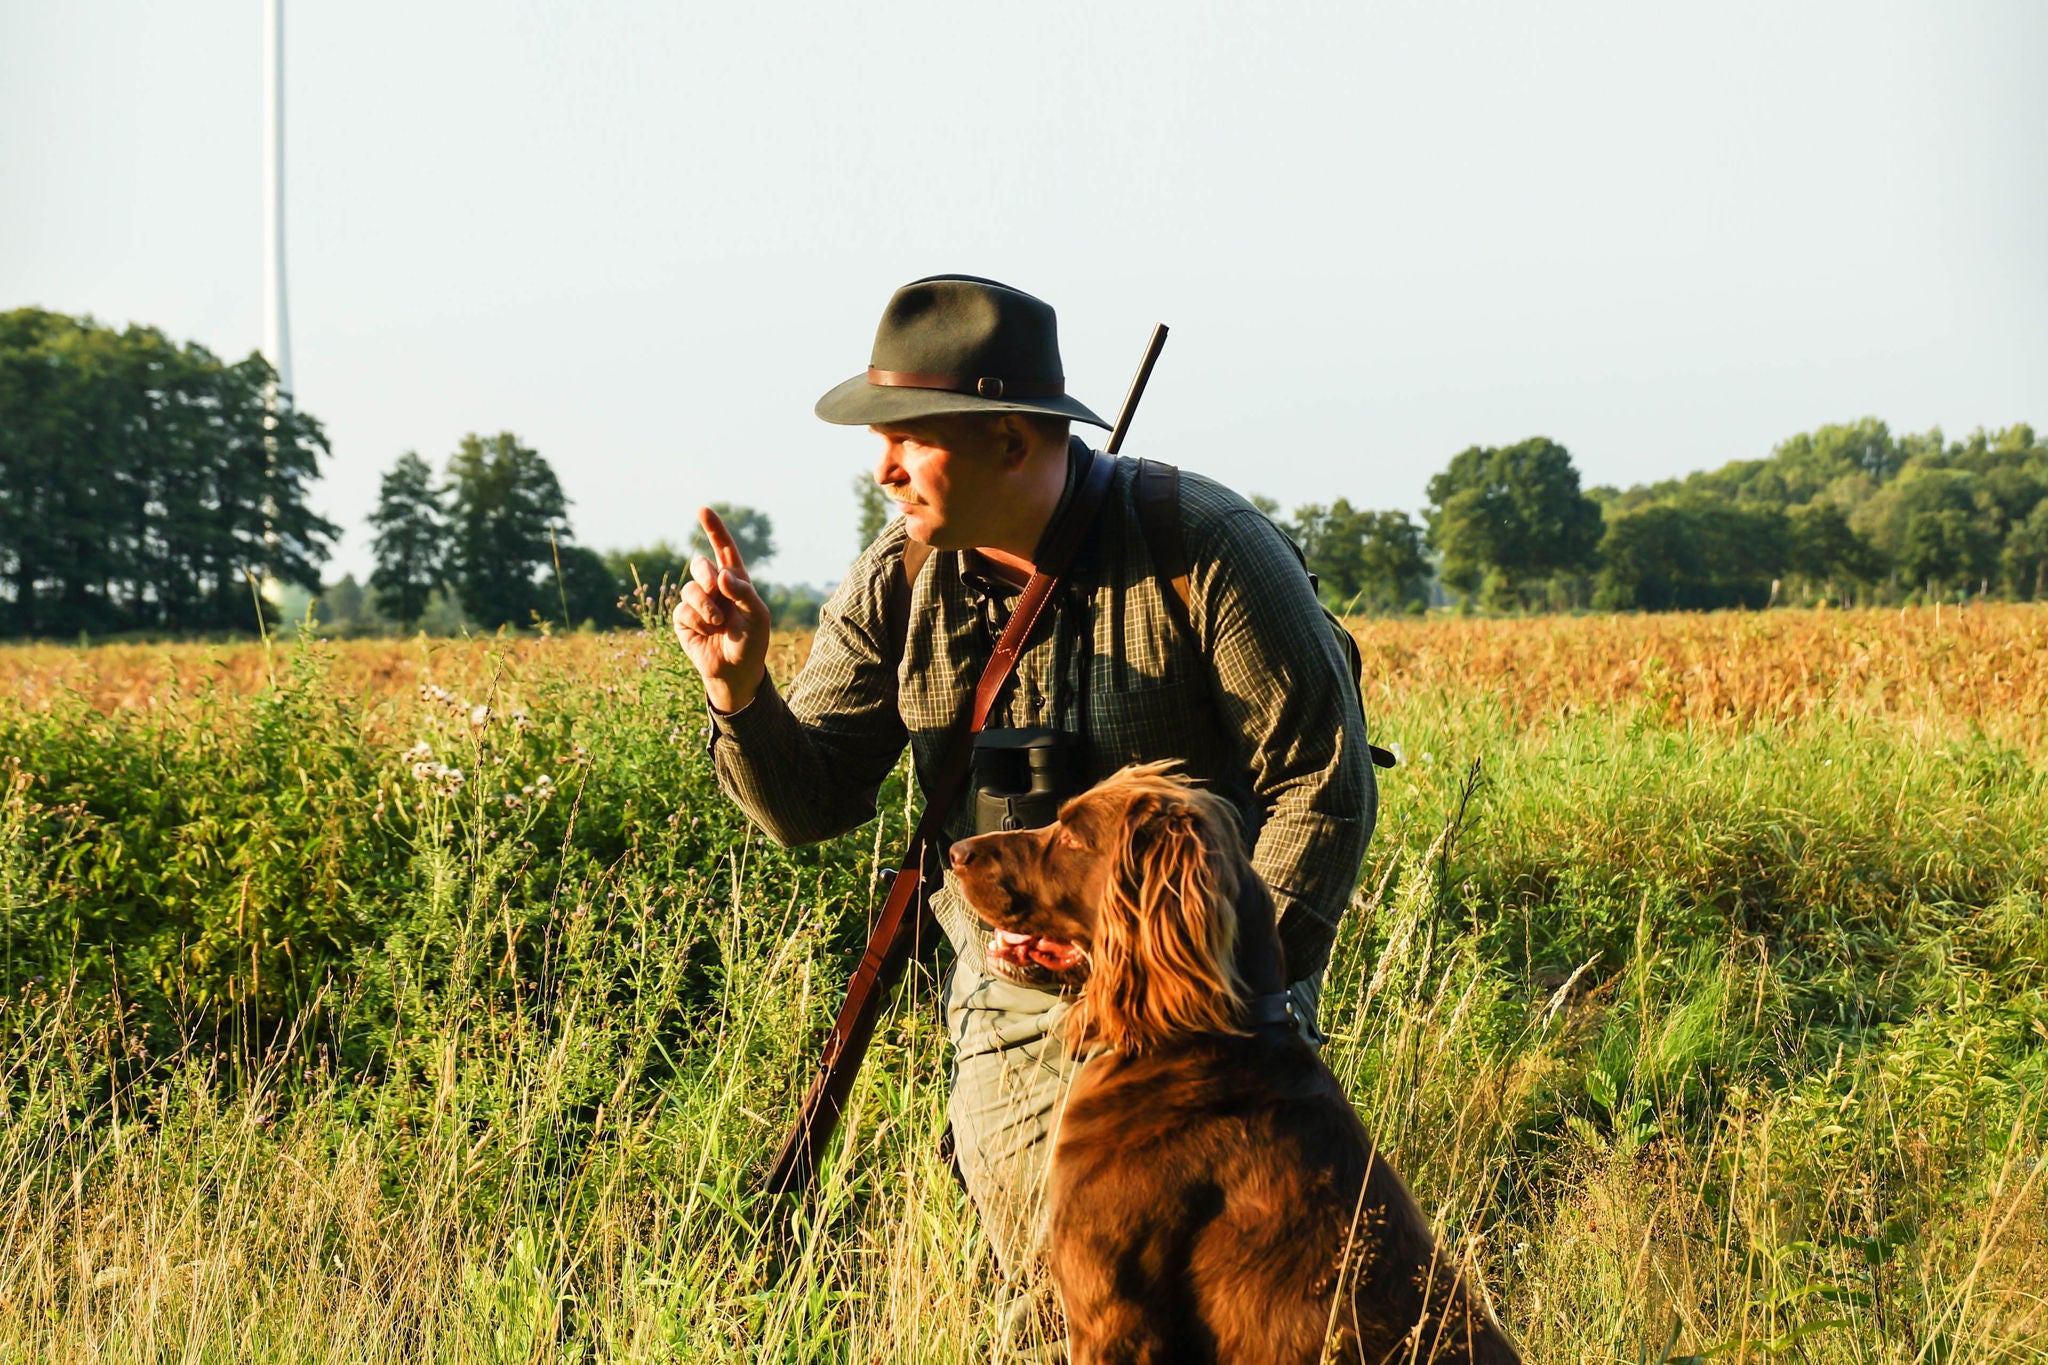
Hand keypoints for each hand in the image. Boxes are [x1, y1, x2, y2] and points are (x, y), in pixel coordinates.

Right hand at [672, 506, 771, 712]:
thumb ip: (744, 592)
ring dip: (704, 606)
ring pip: (690, 589)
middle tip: (715, 589)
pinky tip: (706, 633)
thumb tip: (722, 573)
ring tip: (716, 622)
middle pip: (700, 564)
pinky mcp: (683, 620)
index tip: (703, 510)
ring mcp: (697, 603)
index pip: (724, 549)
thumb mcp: (758, 616)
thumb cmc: (752, 642)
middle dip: (706, 574)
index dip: (714, 529)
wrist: (736, 672)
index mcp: (735, 581)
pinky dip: (696, 622)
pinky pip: (682, 610)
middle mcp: (714, 588)